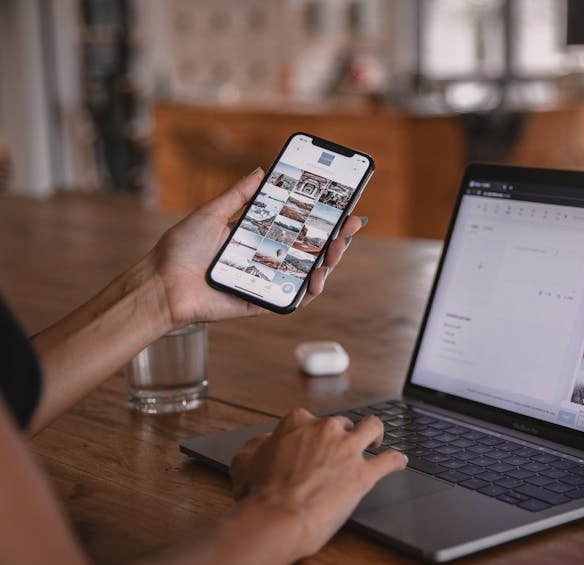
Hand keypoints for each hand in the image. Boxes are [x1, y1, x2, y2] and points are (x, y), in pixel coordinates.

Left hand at [152, 168, 365, 326]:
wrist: (162, 284)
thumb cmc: (181, 249)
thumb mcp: (212, 213)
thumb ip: (239, 195)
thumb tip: (262, 171)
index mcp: (257, 237)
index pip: (298, 226)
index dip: (322, 218)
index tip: (342, 206)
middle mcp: (266, 259)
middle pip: (310, 249)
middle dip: (335, 238)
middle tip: (350, 225)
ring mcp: (267, 281)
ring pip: (308, 274)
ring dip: (329, 262)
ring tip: (337, 249)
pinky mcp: (262, 302)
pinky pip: (292, 299)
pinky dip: (309, 291)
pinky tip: (318, 278)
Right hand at [230, 409, 405, 559]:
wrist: (275, 519)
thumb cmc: (258, 496)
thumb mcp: (244, 463)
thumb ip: (256, 447)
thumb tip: (263, 443)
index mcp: (297, 423)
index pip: (310, 420)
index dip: (311, 434)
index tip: (312, 444)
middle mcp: (325, 430)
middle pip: (342, 423)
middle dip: (342, 435)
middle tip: (340, 451)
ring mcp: (347, 450)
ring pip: (372, 428)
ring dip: (376, 433)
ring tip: (376, 442)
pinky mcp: (364, 474)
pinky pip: (389, 461)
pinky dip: (396, 460)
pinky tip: (399, 462)